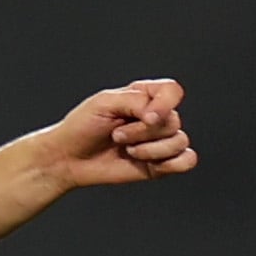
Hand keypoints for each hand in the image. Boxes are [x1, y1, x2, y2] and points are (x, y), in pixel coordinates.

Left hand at [45, 78, 195, 187]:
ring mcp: (159, 141)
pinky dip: (171, 164)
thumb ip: (135, 101)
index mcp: (144, 96)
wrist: (69, 158)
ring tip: (126, 150)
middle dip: (142, 132)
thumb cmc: (82, 127)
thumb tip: (159, 116)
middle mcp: (156, 117)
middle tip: (116, 136)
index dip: (165, 104)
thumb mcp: (103, 103)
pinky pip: (187, 161)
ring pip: (179, 142)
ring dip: (149, 150)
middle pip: (173, 121)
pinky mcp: (161, 163)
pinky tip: (148, 163)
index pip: (173, 91)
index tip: (147, 116)